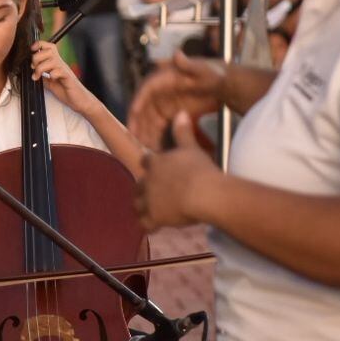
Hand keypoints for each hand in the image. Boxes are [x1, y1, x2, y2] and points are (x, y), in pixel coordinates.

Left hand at [30, 40, 96, 113]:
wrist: (78, 99)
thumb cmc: (65, 89)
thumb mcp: (48, 80)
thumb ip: (42, 73)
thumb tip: (32, 68)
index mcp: (55, 62)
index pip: (49, 46)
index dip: (39, 44)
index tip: (32, 50)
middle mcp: (60, 64)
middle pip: (48, 50)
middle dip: (37, 58)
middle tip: (34, 68)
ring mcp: (64, 70)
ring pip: (52, 60)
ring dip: (41, 67)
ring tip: (38, 76)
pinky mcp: (68, 78)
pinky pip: (59, 71)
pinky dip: (52, 74)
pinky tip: (50, 78)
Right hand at [129, 52, 230, 148]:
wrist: (226, 85)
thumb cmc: (214, 74)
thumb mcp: (203, 68)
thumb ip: (190, 64)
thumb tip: (177, 53)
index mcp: (165, 78)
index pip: (147, 88)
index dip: (139, 99)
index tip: (134, 112)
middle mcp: (161, 91)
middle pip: (145, 107)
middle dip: (139, 122)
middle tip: (135, 137)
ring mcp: (165, 104)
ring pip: (151, 120)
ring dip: (146, 133)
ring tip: (145, 147)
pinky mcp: (171, 114)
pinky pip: (161, 127)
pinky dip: (157, 137)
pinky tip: (156, 148)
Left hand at [134, 113, 221, 228]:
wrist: (202, 193)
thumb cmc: (198, 168)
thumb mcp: (191, 147)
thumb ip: (183, 131)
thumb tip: (181, 112)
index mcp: (155, 163)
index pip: (146, 162)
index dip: (150, 165)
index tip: (154, 168)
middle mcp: (147, 181)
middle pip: (139, 185)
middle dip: (143, 189)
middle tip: (151, 193)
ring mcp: (148, 201)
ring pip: (137, 205)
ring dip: (142, 208)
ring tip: (148, 212)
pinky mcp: (153, 218)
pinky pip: (145, 224)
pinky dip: (148, 226)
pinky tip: (153, 228)